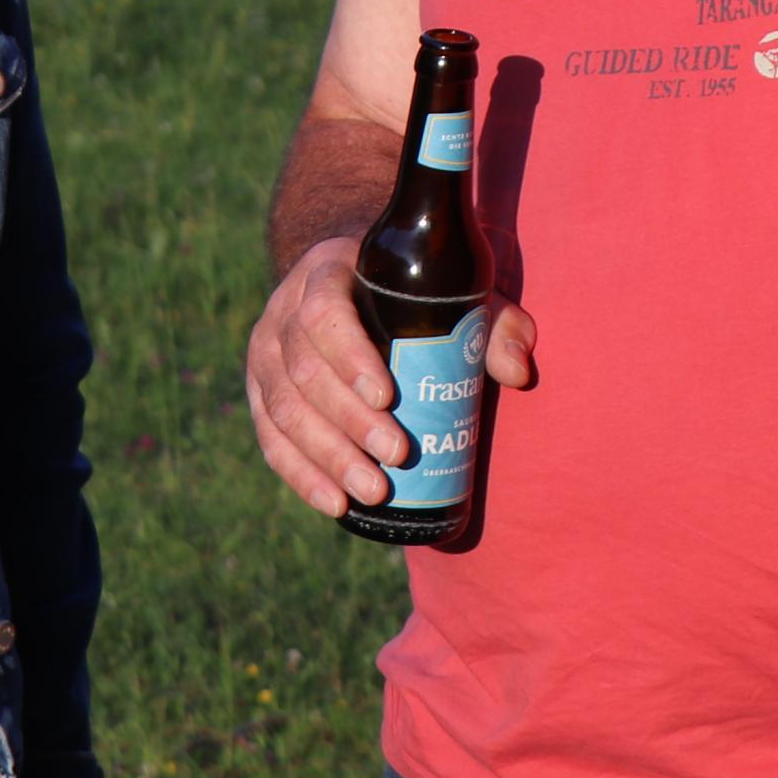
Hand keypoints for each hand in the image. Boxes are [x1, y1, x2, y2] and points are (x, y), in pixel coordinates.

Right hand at [243, 235, 535, 519]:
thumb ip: (493, 324)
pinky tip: (335, 504)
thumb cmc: (415, 292)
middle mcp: (283, 311)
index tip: (389, 397)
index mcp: (326, 273)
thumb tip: (517, 370)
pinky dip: (301, 474)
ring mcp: (265, 356)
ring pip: (284, 410)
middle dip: (349, 422)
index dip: (350, 358)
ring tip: (374, 490)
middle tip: (397, 456)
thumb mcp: (455, 291)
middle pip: (304, 371)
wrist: (353, 283)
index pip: (324, 315)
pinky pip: (270, 438)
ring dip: (327, 456)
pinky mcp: (260, 394)